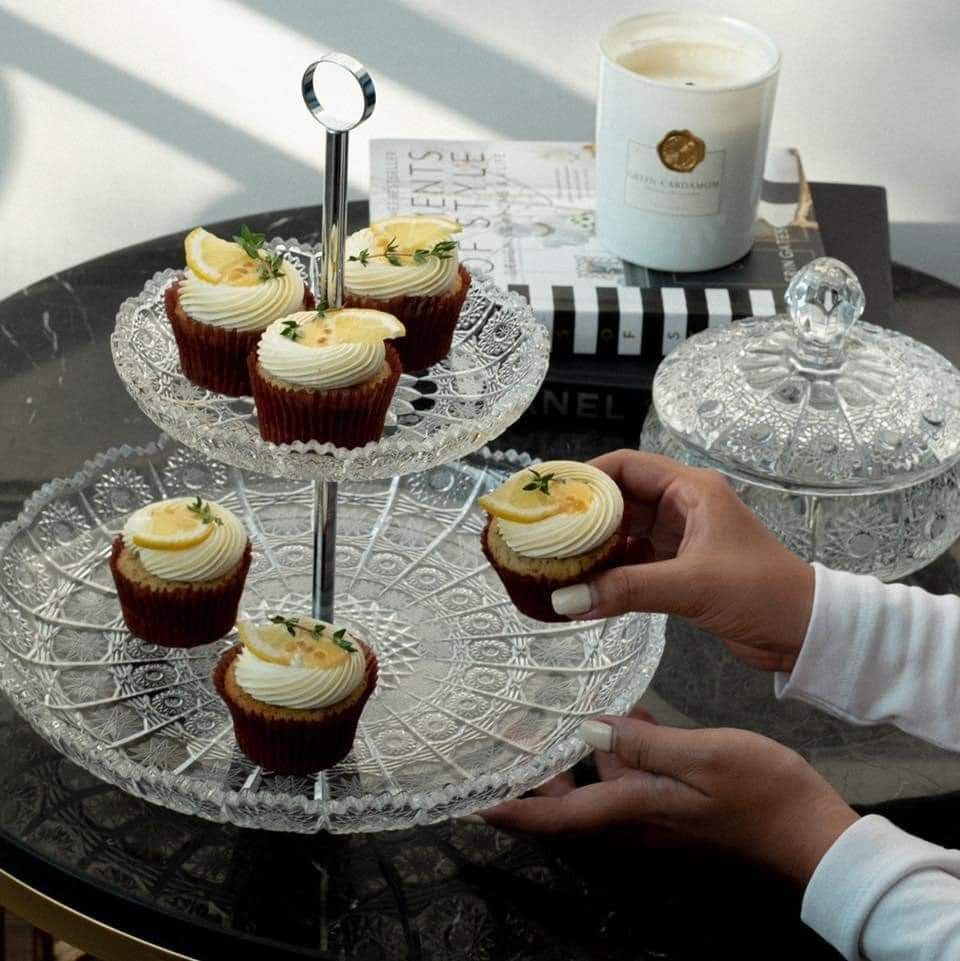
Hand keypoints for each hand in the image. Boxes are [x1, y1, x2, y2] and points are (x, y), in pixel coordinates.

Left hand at [481, 709, 857, 887]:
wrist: (812, 831)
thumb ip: (643, 744)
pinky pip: (628, 775)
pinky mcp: (673, 802)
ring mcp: (654, 811)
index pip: (554, 818)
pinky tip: (623, 711)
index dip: (508, 810)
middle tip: (500, 737)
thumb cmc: (760, 792)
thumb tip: (586, 730)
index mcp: (632, 809)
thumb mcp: (702, 757)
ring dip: (572, 754)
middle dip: (531, 774)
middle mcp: (634, 817)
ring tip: (548, 710)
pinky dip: (616, 747)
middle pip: (566, 802)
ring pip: (596, 784)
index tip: (467, 799)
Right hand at [551, 450, 814, 671]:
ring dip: (593, 547)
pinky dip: (609, 573)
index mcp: (691, 489)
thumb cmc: (761, 593)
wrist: (806, 632)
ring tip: (555, 561)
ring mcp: (680, 538)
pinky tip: (584, 588)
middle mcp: (682, 506)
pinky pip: (632, 562)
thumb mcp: (690, 585)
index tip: (548, 497)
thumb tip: (564, 600)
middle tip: (542, 533)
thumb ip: (625, 589)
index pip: (625, 466)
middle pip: (618, 498)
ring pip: (623, 533)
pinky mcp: (679, 568)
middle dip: (581, 516)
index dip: (584, 477)